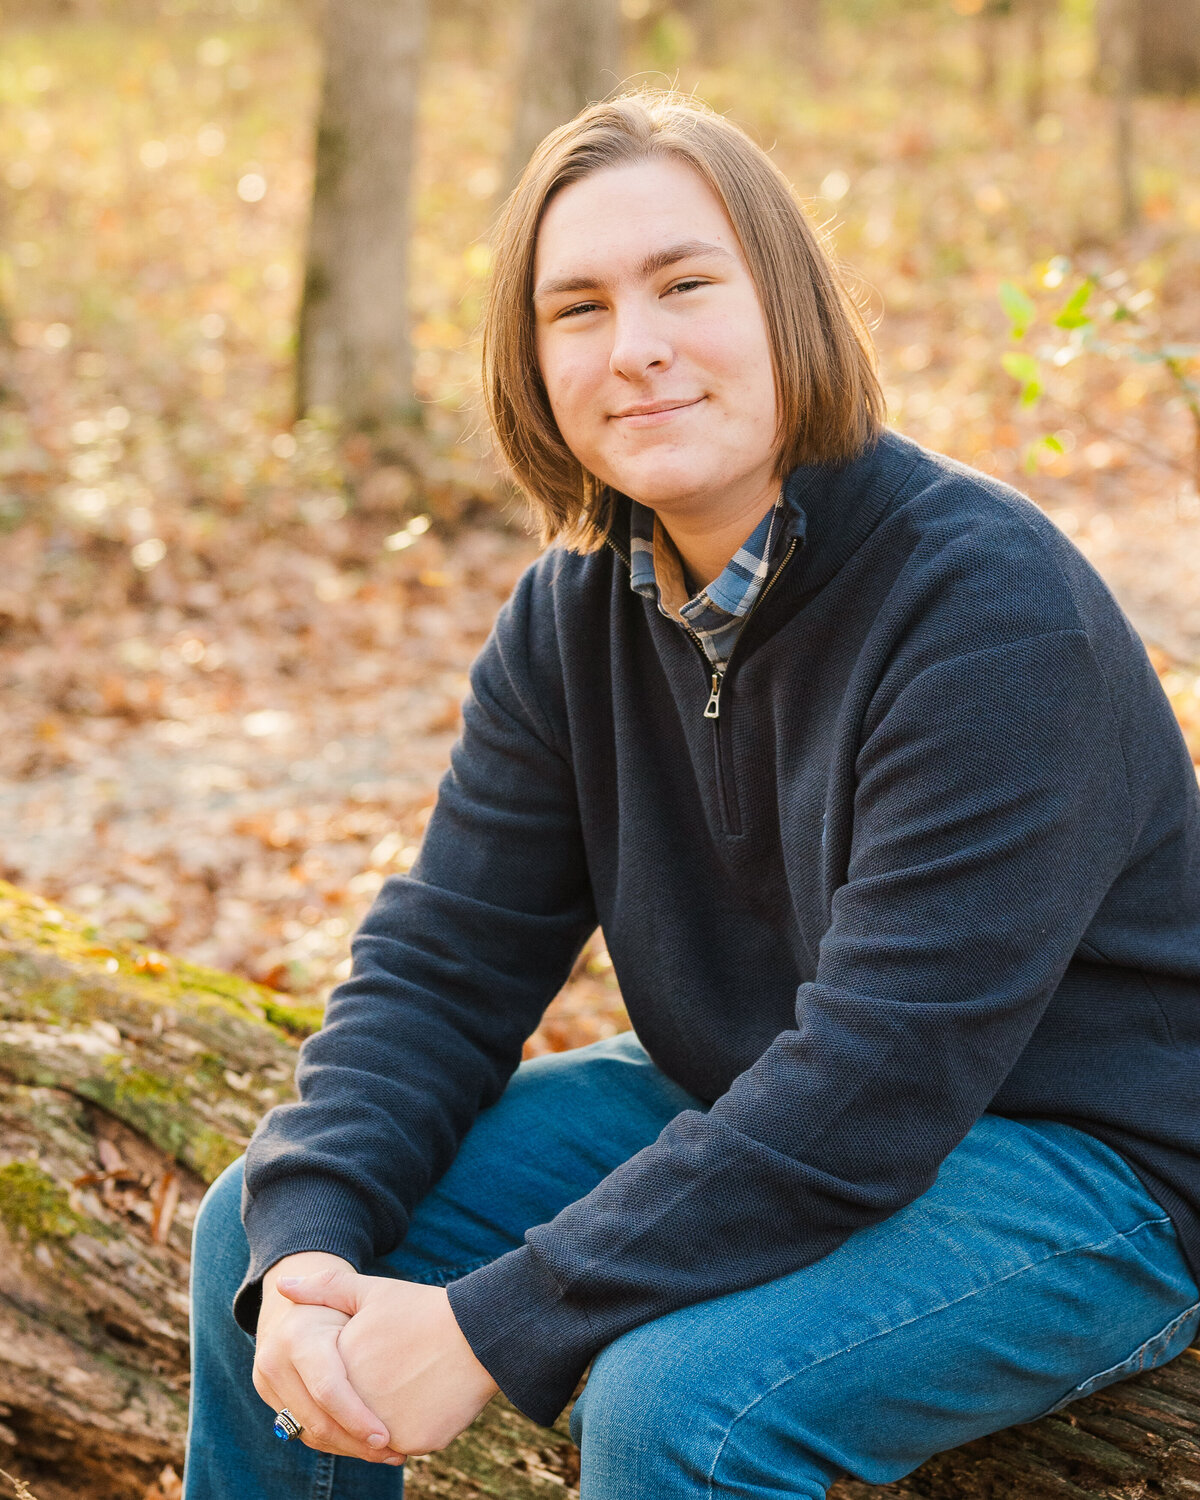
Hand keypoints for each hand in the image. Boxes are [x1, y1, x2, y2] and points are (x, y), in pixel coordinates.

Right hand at [252, 1251, 404, 1465]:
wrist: (294, 1311)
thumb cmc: (333, 1301)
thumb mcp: (344, 1289)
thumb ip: (332, 1285)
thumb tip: (287, 1283)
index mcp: (295, 1337)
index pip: (327, 1389)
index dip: (356, 1417)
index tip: (386, 1436)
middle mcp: (273, 1364)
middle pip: (317, 1420)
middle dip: (357, 1443)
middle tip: (395, 1453)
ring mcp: (267, 1387)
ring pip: (310, 1433)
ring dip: (349, 1448)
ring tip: (388, 1453)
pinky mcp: (272, 1402)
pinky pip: (305, 1432)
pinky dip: (336, 1442)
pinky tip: (365, 1446)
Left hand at [276, 1267, 499, 1455]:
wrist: (479, 1331)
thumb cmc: (423, 1310)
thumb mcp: (372, 1291)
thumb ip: (325, 1289)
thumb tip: (283, 1286)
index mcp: (340, 1367)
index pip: (325, 1392)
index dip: (342, 1382)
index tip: (360, 1371)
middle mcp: (358, 1403)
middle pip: (346, 1419)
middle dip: (357, 1410)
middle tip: (386, 1383)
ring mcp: (388, 1428)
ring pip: (374, 1437)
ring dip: (379, 1426)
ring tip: (404, 1393)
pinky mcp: (418, 1442)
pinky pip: (404, 1443)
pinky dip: (409, 1432)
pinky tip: (424, 1403)